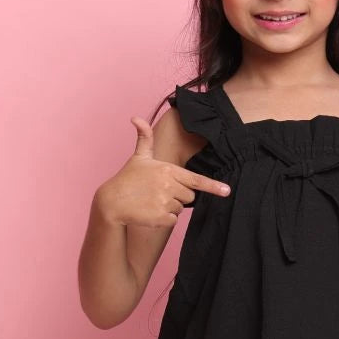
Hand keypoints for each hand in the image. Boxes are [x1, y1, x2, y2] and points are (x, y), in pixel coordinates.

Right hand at [95, 117, 230, 228]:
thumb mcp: (138, 157)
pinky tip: (151, 212)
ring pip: (180, 209)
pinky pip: (173, 221)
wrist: (111, 201)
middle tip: (160, 192)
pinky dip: (165, 219)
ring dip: (170, 207)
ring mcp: (165, 202)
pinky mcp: (161, 218)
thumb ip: (144, 138)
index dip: (213, 186)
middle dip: (179, 195)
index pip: (196, 180)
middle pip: (189, 196)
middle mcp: (169, 186)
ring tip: (152, 201)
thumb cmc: (127, 179)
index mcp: (168, 170)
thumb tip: (136, 118)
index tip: (227, 191)